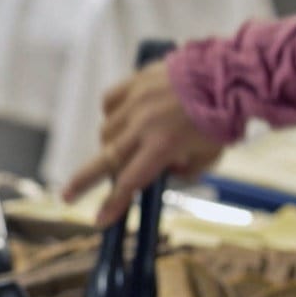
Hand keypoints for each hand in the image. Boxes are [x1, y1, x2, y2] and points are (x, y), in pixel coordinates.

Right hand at [64, 61, 223, 225]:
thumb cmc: (224, 119)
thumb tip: (167, 171)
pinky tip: (120, 118)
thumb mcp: (209, 157)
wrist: (228, 76)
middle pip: (105, 159)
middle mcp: (144, 125)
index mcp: (163, 147)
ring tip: (125, 146)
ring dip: (110, 144)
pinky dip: (111, 113)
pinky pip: (110, 100)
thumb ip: (186, 171)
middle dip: (83, 182)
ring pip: (107, 131)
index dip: (113, 204)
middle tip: (67, 197)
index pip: (130, 182)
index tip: (100, 220)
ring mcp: (137, 101)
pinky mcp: (136, 82)